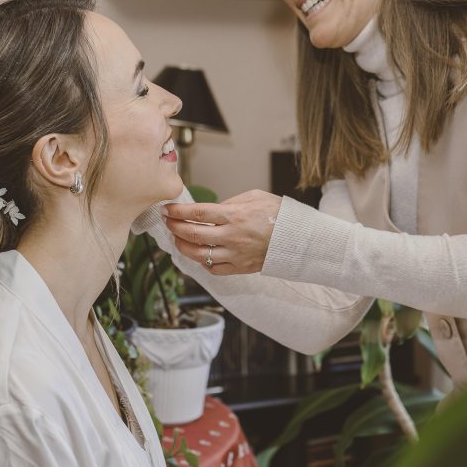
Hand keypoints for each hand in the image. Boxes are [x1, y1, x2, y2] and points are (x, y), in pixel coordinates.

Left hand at [163, 189, 281, 274]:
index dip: (177, 212)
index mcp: (234, 216)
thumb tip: (211, 210)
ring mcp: (235, 254)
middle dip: (175, 228)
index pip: (196, 214)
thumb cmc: (279, 214)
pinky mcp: (240, 267)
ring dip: (183, 247)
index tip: (168, 210)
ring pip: (199, 255)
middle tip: (168, 222)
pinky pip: (214, 269)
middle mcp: (231, 236)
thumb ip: (230, 202)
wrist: (299, 237)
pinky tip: (199, 254)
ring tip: (178, 239)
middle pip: (192, 234)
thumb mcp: (254, 197)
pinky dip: (202, 263)